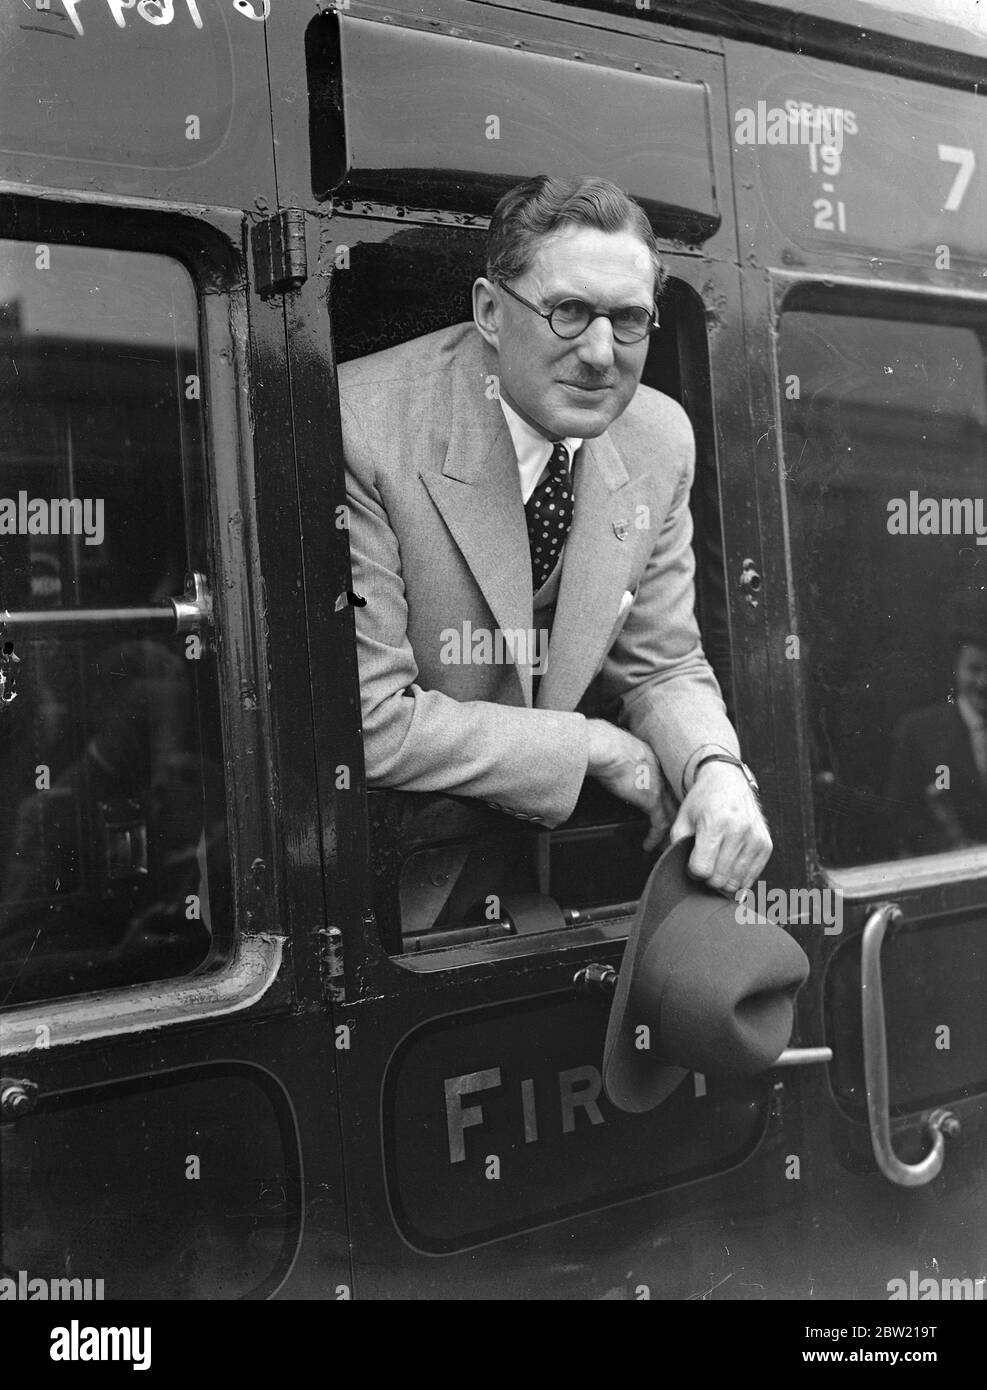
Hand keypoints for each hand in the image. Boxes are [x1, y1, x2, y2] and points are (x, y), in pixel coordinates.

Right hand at [586, 720, 674, 852]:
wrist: (606, 747)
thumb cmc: (604, 744)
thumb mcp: (616, 750)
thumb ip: (620, 760)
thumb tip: (609, 766)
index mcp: (652, 757)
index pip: (664, 780)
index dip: (664, 795)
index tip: (661, 806)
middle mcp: (660, 771)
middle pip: (672, 796)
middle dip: (672, 812)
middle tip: (670, 829)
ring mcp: (659, 786)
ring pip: (671, 811)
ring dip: (667, 827)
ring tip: (661, 842)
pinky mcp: (652, 800)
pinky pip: (660, 823)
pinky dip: (655, 836)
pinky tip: (648, 845)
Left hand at [669, 761, 771, 892]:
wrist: (729, 783)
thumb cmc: (704, 802)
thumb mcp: (683, 818)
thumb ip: (678, 846)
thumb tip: (682, 873)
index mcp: (715, 823)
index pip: (702, 869)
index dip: (693, 871)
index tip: (693, 863)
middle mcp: (739, 830)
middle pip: (719, 879)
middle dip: (708, 879)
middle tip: (705, 865)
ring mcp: (755, 839)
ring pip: (736, 882)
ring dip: (724, 880)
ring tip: (718, 865)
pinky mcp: (766, 845)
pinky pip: (751, 878)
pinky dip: (739, 878)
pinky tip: (731, 865)